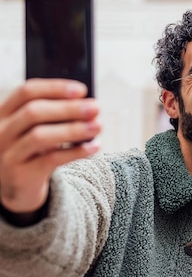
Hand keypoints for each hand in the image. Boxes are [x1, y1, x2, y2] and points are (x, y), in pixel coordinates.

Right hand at [0, 79, 100, 214]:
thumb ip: (53, 116)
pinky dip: (76, 152)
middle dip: (68, 108)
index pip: (26, 92)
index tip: (82, 90)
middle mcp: (0, 131)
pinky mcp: (21, 175)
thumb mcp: (35, 129)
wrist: (17, 188)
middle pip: (33, 112)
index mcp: (3, 113)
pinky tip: (94, 147)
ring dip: (73, 129)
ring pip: (40, 136)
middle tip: (95, 108)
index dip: (55, 88)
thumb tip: (87, 105)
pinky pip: (51, 160)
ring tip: (97, 126)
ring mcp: (7, 154)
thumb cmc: (32, 151)